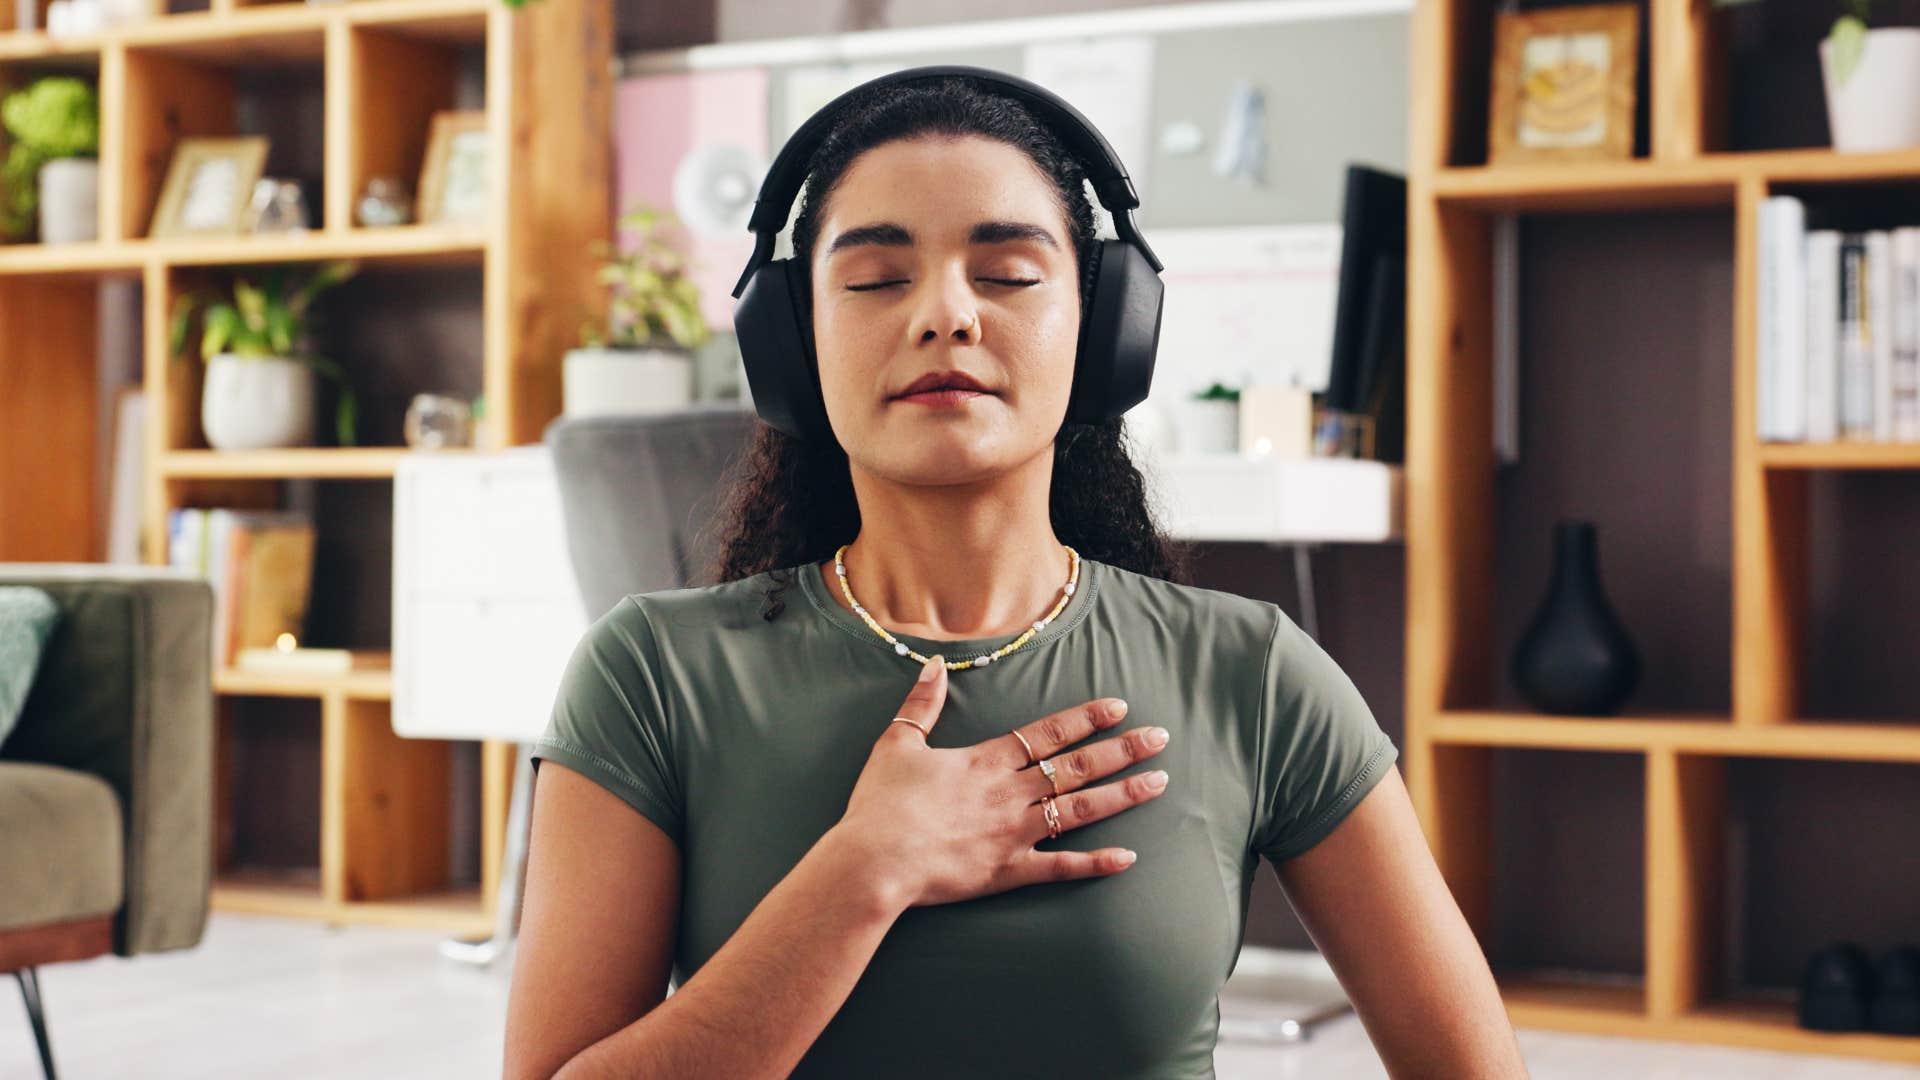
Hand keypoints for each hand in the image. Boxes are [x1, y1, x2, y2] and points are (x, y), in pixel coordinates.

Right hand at [835, 653, 1171, 909]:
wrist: (874, 863)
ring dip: (1122, 795)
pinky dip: (1095, 863)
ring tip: (1159, 783)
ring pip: (1080, 810)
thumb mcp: (896, 743)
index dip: (1086, 719)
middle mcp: (1010, 793)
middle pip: (1077, 767)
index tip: (1119, 707)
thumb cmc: (880, 806)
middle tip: (1160, 739)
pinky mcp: (1009, 872)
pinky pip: (1061, 867)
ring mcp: (1015, 833)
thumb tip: (934, 665)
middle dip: (1122, 750)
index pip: (1048, 733)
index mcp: (987, 760)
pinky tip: (1127, 858)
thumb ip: (922, 704)